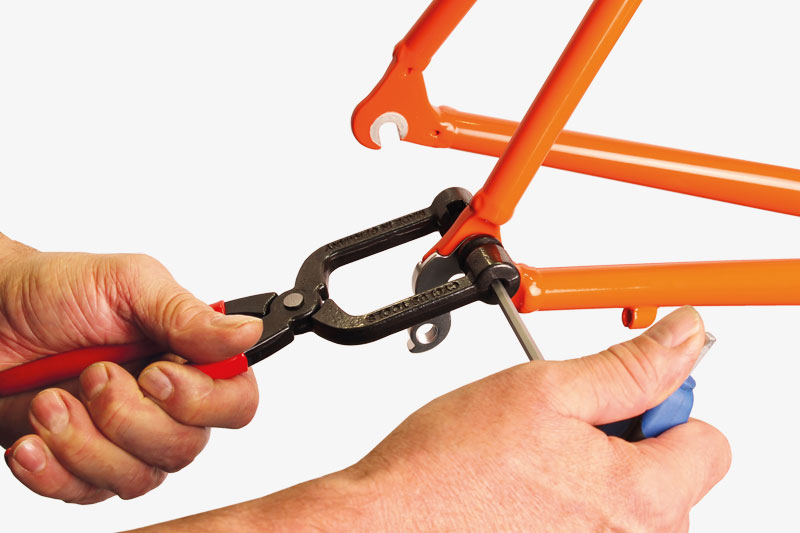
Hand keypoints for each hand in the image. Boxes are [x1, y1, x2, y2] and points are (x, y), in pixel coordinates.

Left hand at [0, 233, 262, 502]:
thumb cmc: (54, 292)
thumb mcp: (127, 284)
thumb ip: (187, 314)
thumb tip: (247, 333)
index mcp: (188, 357)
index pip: (236, 402)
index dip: (204, 402)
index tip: (155, 375)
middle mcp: (165, 404)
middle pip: (186, 448)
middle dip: (129, 419)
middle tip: (92, 376)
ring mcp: (123, 440)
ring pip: (138, 479)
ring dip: (85, 444)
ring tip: (50, 400)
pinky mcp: (80, 466)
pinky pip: (86, 495)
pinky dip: (53, 471)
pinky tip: (32, 439)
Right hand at [139, 306, 729, 531]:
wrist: (389, 525)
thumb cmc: (448, 467)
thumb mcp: (544, 390)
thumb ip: (628, 368)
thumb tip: (682, 338)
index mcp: (639, 500)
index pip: (707, 442)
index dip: (662, 404)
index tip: (619, 397)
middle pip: (671, 478)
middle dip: (624, 441)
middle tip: (558, 430)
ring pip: (630, 505)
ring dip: (593, 475)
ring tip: (532, 462)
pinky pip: (594, 529)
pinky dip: (569, 506)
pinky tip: (524, 492)